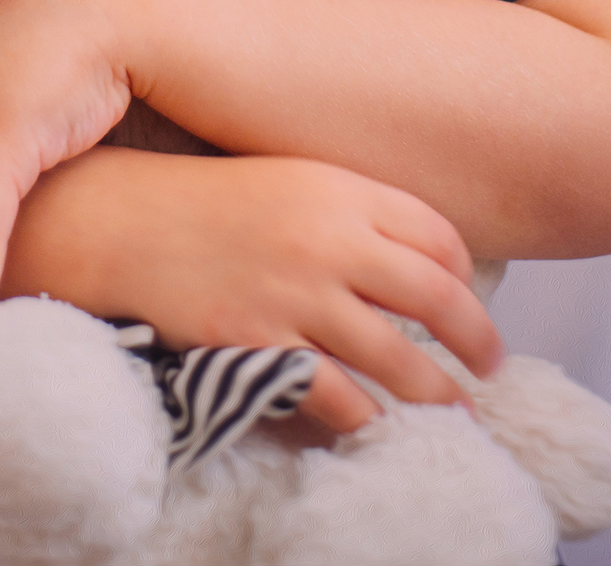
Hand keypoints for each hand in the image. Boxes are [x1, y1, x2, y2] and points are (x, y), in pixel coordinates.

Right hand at [4, 147, 504, 432]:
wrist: (117, 219)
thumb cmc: (201, 199)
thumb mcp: (284, 181)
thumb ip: (344, 209)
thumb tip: (401, 255)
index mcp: (339, 187)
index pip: (436, 234)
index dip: (465, 274)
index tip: (472, 300)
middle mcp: (329, 237)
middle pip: (436, 296)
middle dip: (477, 340)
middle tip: (493, 366)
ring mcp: (296, 292)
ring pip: (398, 357)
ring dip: (437, 394)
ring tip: (455, 413)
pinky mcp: (260, 342)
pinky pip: (335, 396)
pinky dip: (364, 420)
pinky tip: (375, 429)